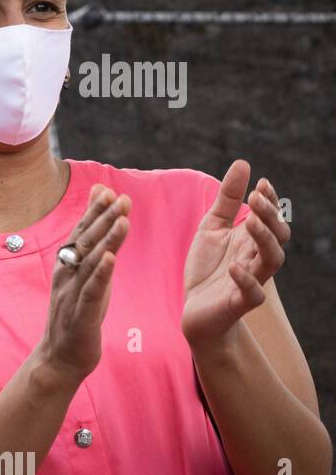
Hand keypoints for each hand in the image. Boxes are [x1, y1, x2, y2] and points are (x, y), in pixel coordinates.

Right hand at [37, 183, 130, 383]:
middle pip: (86, 242)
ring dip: (106, 240)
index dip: (94, 212)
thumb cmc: (77, 313)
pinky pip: (92, 291)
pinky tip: (111, 259)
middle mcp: (67, 276)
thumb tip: (95, 225)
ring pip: (91, 263)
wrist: (60, 357)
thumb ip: (91, 248)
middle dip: (103, 218)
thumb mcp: (85, 277)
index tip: (108, 190)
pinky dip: (101, 274)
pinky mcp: (81, 315)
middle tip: (119, 197)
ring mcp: (72, 295)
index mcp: (67, 266)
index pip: (81, 233)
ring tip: (122, 219)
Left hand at [182, 160, 287, 345]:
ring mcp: (251, 280)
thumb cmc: (208, 268)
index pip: (271, 218)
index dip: (270, 201)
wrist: (195, 311)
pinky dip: (247, 280)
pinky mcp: (239, 302)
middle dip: (270, 216)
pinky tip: (236, 267)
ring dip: (264, 240)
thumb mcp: (212, 228)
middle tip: (256, 198)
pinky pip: (252, 293)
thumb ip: (227, 199)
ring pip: (272, 260)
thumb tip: (243, 163)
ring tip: (250, 221)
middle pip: (278, 236)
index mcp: (252, 240)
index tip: (260, 183)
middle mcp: (256, 258)